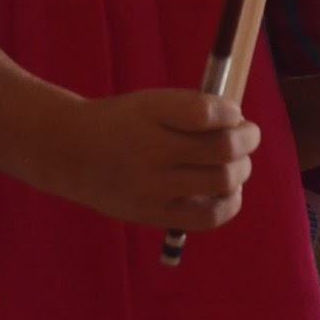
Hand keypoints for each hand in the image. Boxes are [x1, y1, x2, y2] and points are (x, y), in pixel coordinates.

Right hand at [52, 88, 260, 230]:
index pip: (207, 113)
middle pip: (223, 149)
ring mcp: (152, 187)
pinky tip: (229, 190)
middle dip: (248, 139)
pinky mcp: (153, 214)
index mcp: (151, 112)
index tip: (232, 113)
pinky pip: (208, 217)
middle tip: (248, 135)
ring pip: (222, 181)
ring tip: (236, 162)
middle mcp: (150, 150)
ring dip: (242, 169)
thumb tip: (243, 126)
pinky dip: (230, 202)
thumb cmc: (125, 123)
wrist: (72, 152)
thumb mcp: (152, 102)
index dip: (231, 112)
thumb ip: (195, 110)